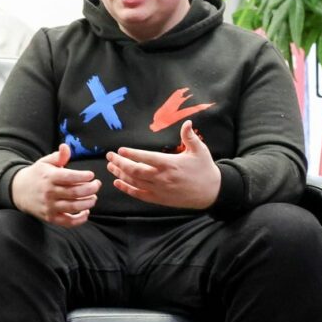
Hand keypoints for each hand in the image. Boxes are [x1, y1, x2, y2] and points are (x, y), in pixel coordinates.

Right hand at [11, 144, 100, 227]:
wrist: (18, 190)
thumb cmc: (36, 175)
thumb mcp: (45, 162)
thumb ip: (58, 156)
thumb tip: (66, 146)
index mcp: (49, 177)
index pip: (70, 177)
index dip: (84, 176)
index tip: (91, 175)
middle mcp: (49, 192)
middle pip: (76, 192)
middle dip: (91, 189)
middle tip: (97, 185)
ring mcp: (49, 206)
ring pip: (74, 207)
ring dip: (88, 202)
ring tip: (93, 197)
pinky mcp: (50, 217)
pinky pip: (68, 222)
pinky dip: (80, 219)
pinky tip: (86, 212)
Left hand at [106, 120, 220, 208]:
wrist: (212, 192)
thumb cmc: (205, 169)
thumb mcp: (200, 150)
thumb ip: (189, 137)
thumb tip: (187, 122)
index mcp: (170, 164)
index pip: (147, 158)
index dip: (132, 154)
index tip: (120, 150)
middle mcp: (162, 178)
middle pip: (135, 171)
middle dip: (120, 163)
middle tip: (109, 156)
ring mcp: (159, 189)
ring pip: (134, 182)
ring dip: (120, 174)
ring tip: (110, 166)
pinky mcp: (159, 198)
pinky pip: (139, 194)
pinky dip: (127, 189)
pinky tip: (117, 182)